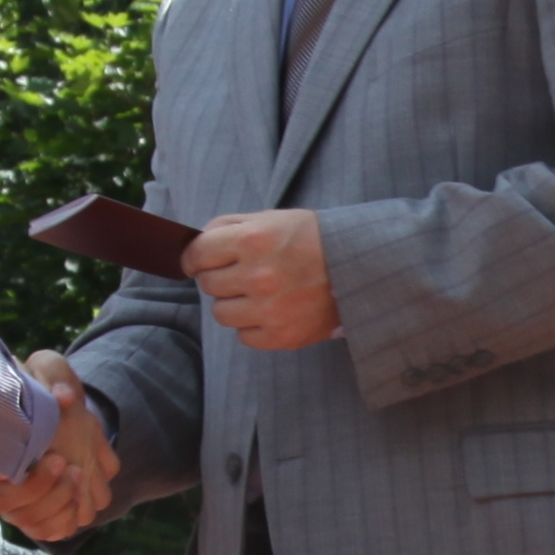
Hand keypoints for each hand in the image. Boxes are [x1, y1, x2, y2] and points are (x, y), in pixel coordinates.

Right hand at [0, 352, 115, 541]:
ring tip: (77, 472)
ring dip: (58, 504)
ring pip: (32, 522)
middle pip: (8, 505)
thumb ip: (52, 373)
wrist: (64, 409)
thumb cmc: (47, 387)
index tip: (12, 465)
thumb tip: (65, 398)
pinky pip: (52, 531)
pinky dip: (68, 520)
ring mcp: (22, 501)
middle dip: (39, 487)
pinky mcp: (47, 512)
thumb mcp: (46, 368)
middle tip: (63, 462)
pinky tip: (82, 495)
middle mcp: (0, 482)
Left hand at [185, 210, 341, 352]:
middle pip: (208, 284)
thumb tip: (196, 243)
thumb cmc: (313, 239)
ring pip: (221, 313)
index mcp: (252, 241)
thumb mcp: (272, 218)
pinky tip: (271, 311)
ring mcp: (270, 310)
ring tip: (257, 294)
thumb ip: (230, 226)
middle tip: (240, 274)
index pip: (198, 254)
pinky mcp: (282, 336)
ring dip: (234, 304)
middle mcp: (258, 276)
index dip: (193, 258)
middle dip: (219, 277)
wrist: (360, 267)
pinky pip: (244, 336)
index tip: (196, 262)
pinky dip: (253, 326)